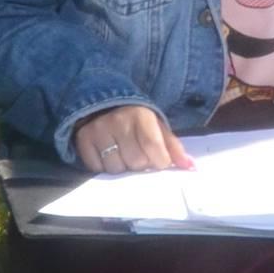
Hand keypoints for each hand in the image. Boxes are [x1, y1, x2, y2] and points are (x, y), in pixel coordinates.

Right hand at [75, 104, 190, 171]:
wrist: (103, 103)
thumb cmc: (136, 119)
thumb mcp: (157, 126)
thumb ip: (173, 147)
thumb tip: (190, 166)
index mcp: (141, 116)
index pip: (153, 148)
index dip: (159, 161)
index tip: (159, 161)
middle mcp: (118, 121)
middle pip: (135, 162)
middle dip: (141, 164)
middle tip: (138, 155)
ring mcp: (99, 130)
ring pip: (116, 168)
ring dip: (122, 167)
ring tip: (123, 154)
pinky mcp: (83, 140)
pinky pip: (97, 168)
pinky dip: (104, 167)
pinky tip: (108, 154)